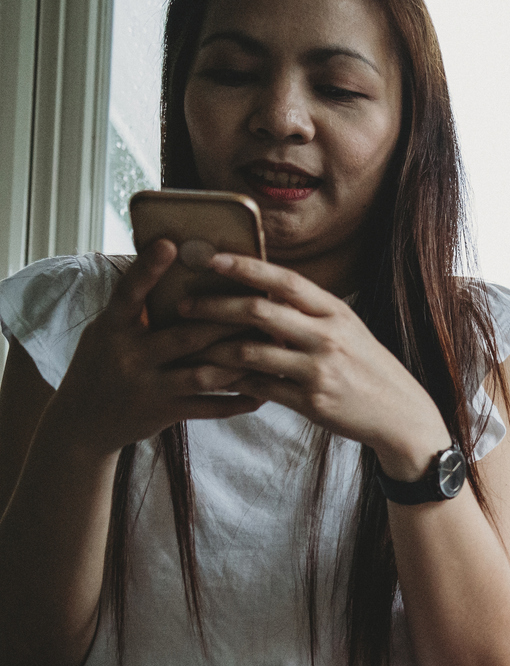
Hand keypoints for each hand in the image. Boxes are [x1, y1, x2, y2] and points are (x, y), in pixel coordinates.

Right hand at [46, 241, 262, 452]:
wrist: (82, 422)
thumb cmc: (102, 364)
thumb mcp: (106, 332)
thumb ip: (134, 309)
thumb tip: (165, 265)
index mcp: (112, 327)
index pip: (130, 293)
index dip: (148, 269)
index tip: (170, 243)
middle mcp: (129, 355)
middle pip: (185, 336)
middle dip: (226, 322)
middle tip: (262, 304)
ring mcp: (147, 387)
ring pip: (203, 374)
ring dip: (239, 362)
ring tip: (272, 349)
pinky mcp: (163, 413)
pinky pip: (207, 408)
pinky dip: (236, 401)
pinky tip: (263, 394)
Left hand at [179, 253, 452, 475]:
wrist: (403, 417)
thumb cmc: (370, 370)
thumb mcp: (349, 331)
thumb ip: (310, 313)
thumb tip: (265, 291)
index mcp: (336, 312)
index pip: (282, 280)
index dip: (242, 266)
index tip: (208, 257)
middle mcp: (328, 336)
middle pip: (258, 310)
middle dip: (214, 305)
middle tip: (184, 304)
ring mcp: (319, 370)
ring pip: (250, 350)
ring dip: (213, 346)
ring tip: (190, 343)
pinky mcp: (311, 401)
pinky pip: (259, 386)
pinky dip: (233, 380)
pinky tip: (214, 376)